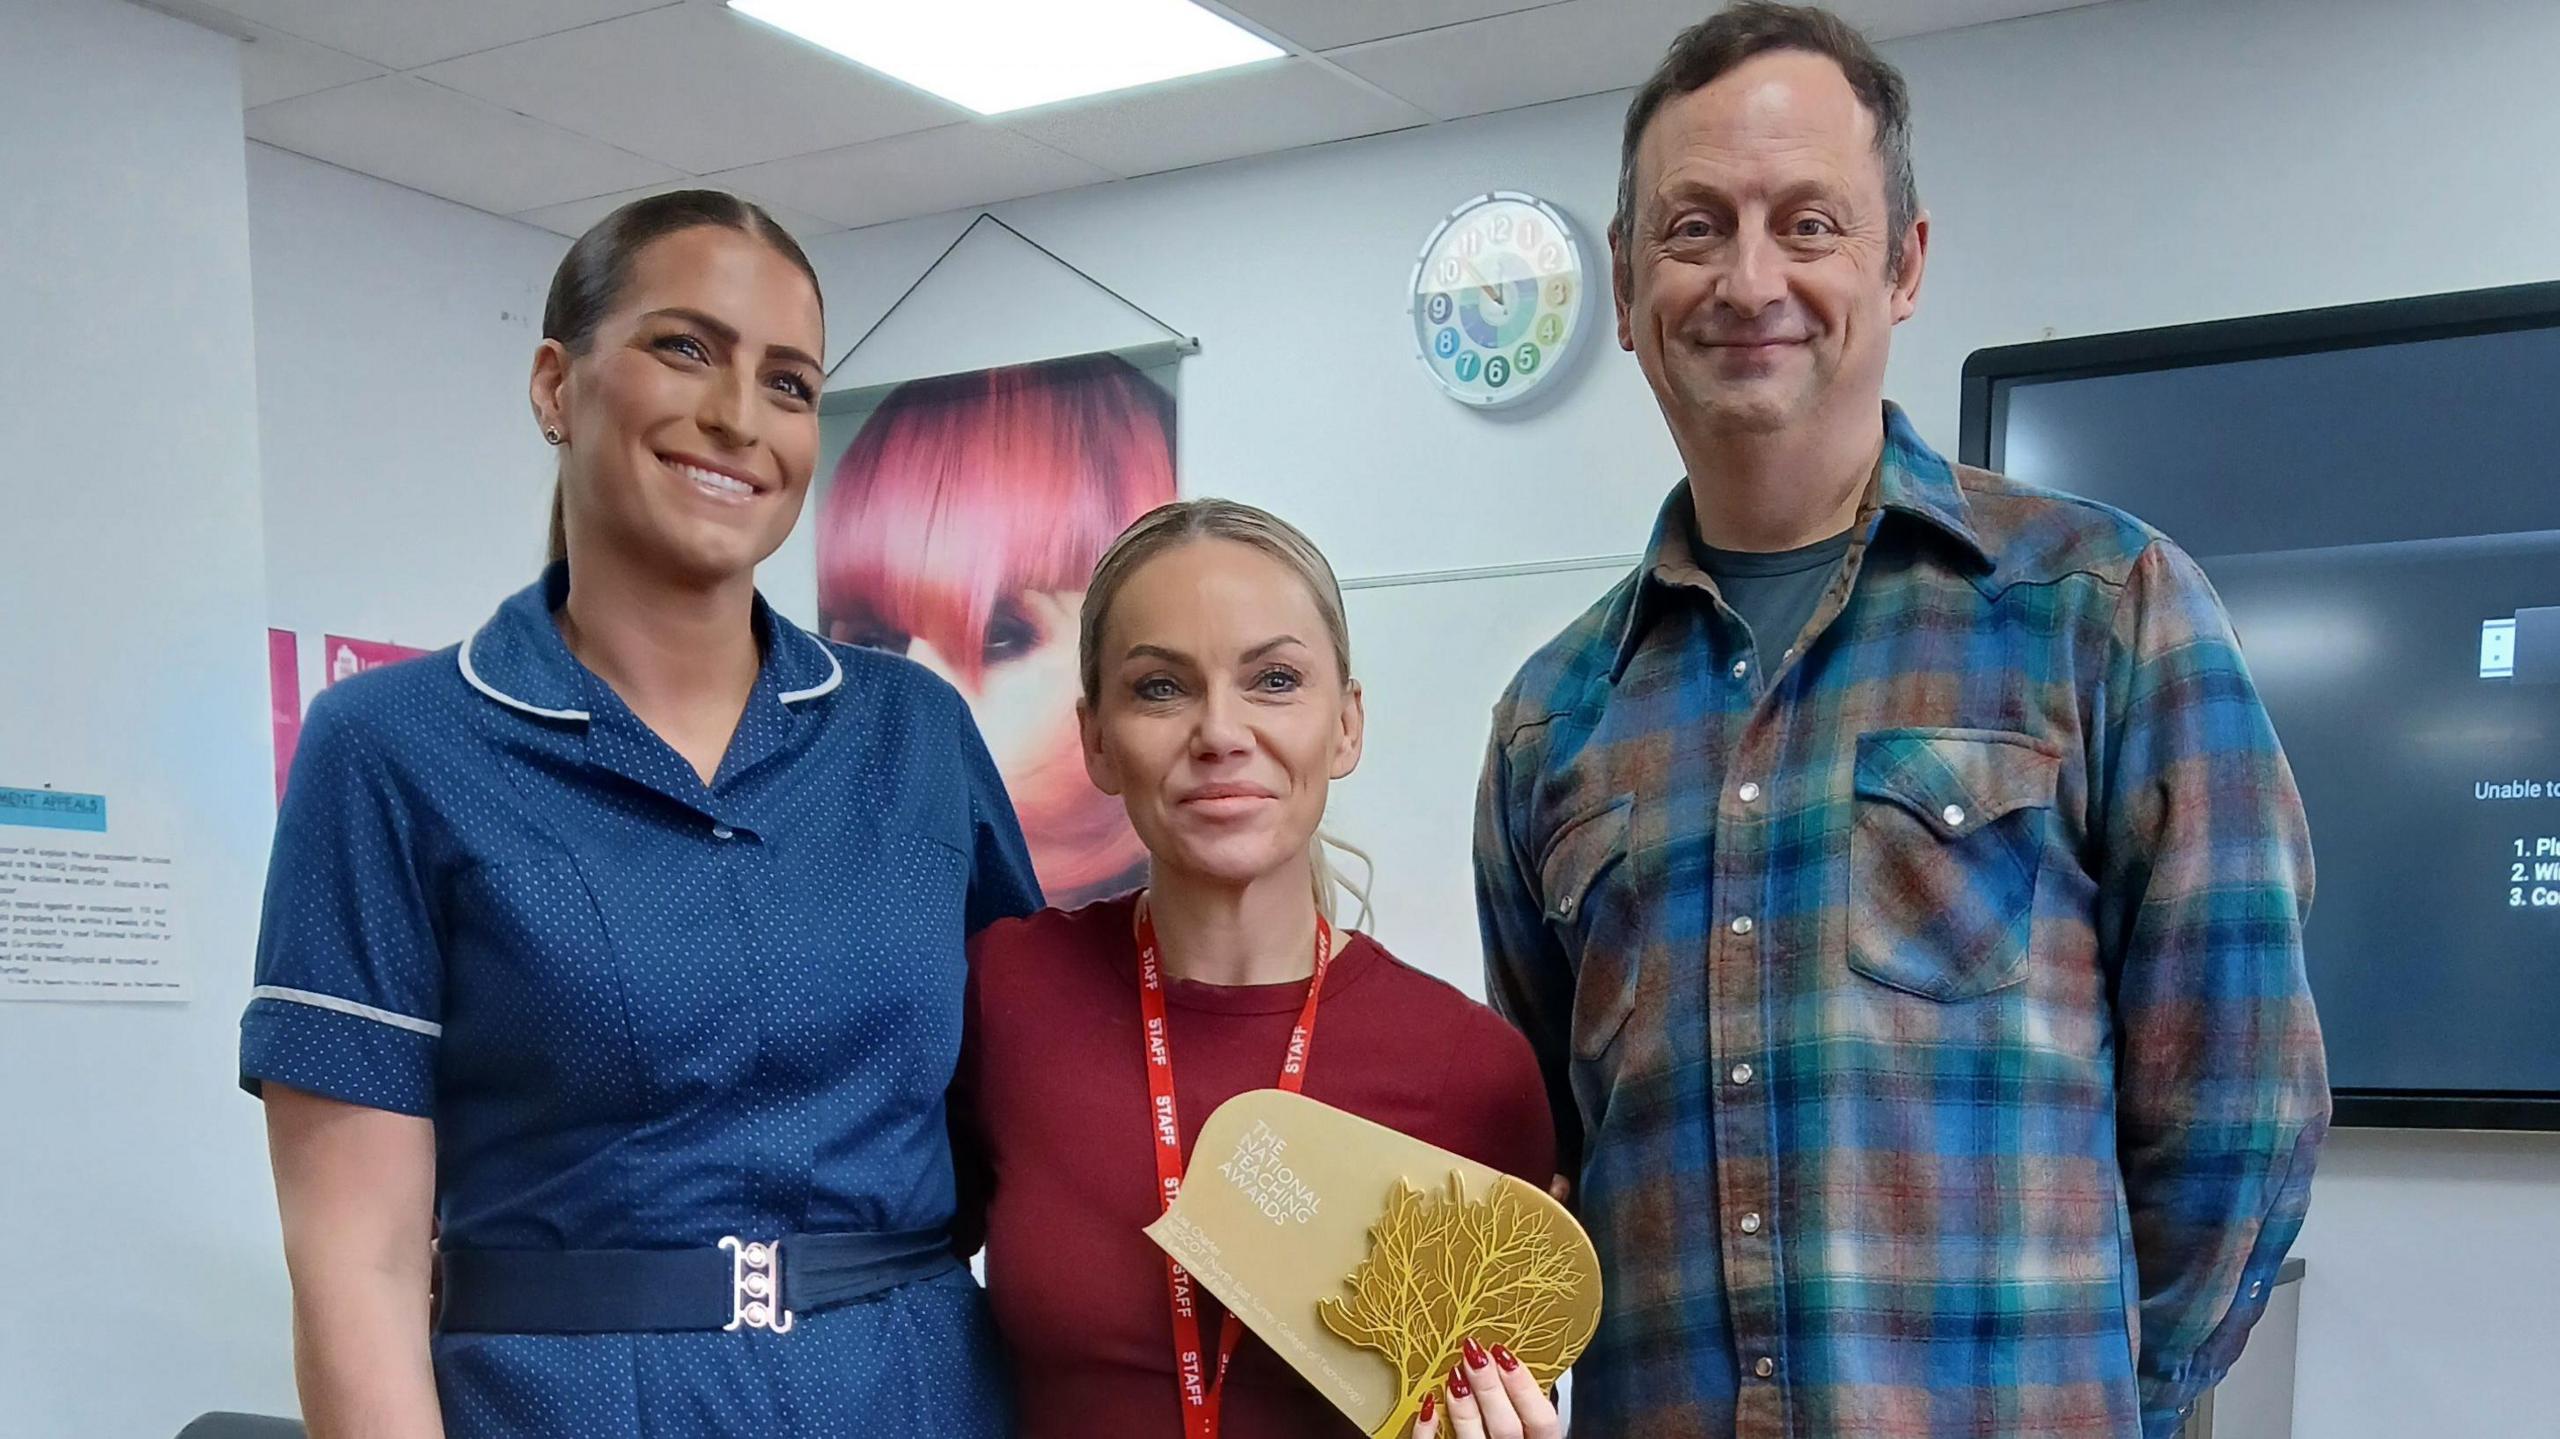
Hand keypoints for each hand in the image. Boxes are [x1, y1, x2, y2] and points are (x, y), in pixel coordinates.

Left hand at [1412, 1335, 1559, 1438]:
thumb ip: (1527, 1416)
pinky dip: (1426, 1431)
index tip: (1505, 1355)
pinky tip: (1427, 1406)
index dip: (1525, 1388)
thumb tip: (1509, 1366)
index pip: (1543, 1422)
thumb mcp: (1531, 1434)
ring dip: (1463, 1406)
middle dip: (1489, 1388)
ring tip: (1454, 1373)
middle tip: (1474, 1355)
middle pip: (1506, 1429)